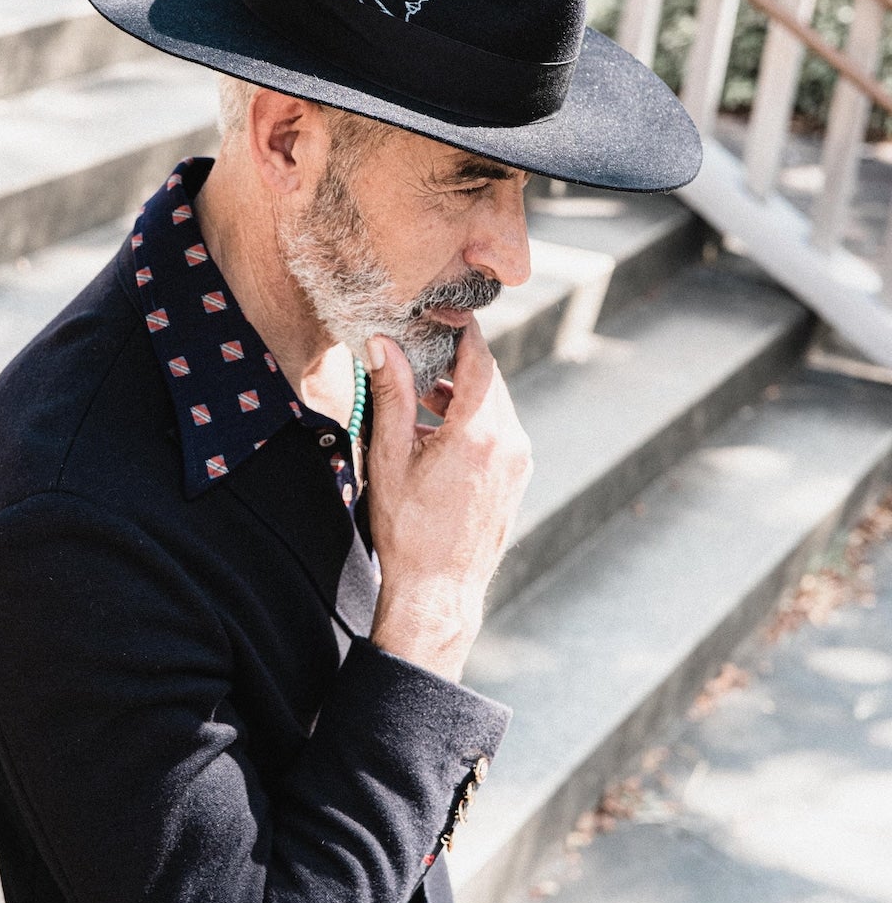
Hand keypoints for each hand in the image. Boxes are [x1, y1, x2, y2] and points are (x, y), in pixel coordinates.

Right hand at [365, 322, 531, 681]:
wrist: (437, 591)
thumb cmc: (407, 528)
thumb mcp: (390, 456)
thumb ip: (392, 394)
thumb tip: (383, 344)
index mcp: (480, 431)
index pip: (477, 355)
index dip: (457, 327)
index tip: (434, 312)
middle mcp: (510, 441)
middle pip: (488, 377)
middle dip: (454, 359)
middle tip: (418, 347)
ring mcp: (519, 461)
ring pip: (494, 403)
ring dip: (460, 391)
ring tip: (420, 395)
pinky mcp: (517, 477)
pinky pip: (498, 431)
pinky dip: (471, 419)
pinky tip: (437, 431)